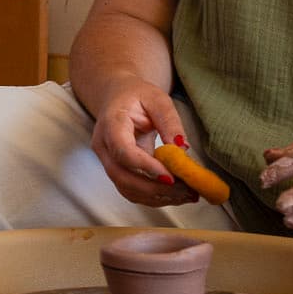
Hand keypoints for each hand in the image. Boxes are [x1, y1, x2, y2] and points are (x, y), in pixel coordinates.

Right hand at [88, 76, 198, 207]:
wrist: (117, 98)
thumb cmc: (137, 95)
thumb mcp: (157, 98)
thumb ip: (169, 121)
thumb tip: (182, 149)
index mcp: (110, 123)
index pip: (123, 151)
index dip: (145, 167)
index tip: (171, 177)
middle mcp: (104, 147)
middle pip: (123, 177)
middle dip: (156, 189)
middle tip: (187, 190)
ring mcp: (108, 162)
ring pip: (128, 189)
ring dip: (158, 197)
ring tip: (188, 195)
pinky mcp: (118, 172)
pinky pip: (133, 191)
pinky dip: (155, 197)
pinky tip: (177, 195)